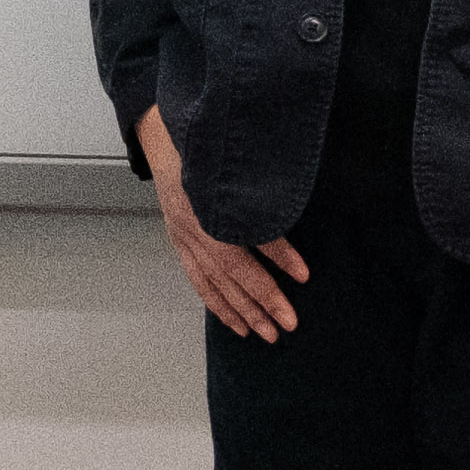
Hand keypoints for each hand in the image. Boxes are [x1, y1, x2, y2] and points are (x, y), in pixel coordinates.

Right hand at [150, 106, 306, 340]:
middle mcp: (196, 227)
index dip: (279, 257)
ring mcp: (185, 237)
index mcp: (210, 207)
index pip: (249, 239)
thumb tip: (289, 217)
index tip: (304, 275)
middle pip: (233, 272)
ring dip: (240, 311)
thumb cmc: (204, 148)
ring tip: (263, 333)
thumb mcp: (235, 166)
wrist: (165, 136)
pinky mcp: (180, 241)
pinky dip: (217, 303)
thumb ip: (259, 194)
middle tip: (287, 324)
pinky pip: (199, 280)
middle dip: (261, 301)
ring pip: (215, 282)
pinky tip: (234, 320)